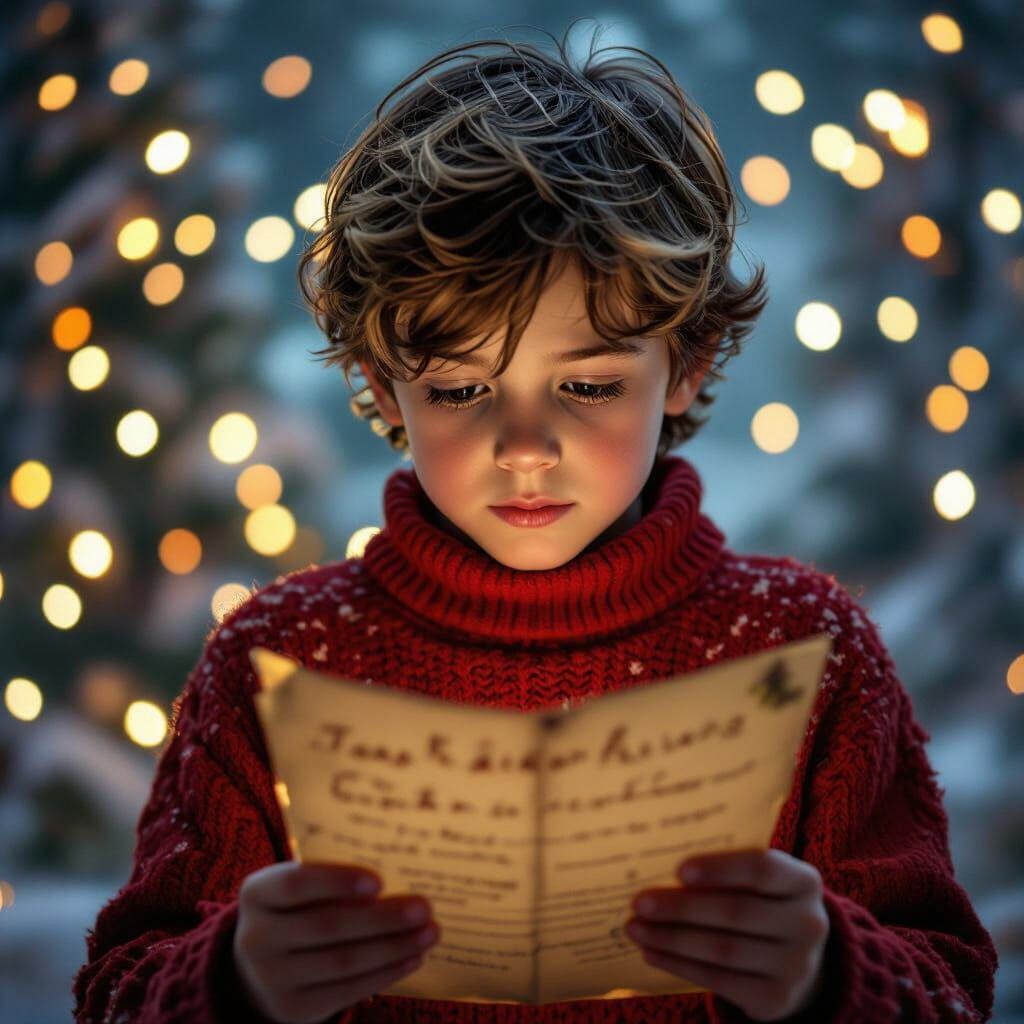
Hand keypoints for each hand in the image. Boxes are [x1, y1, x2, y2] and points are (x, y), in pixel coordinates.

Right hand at [232, 861, 439, 1023]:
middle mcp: (256, 937)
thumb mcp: (301, 889)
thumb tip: (399, 881)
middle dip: (383, 917)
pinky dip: (385, 974)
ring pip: (343, 961)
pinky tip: (412, 958)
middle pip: (328, 925)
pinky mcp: (292, 1009)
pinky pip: (346, 991)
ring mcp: (271, 978)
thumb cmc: (298, 909)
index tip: (379, 881)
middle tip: (424, 907)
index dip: (337, 881)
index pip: (295, 884)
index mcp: (257, 894)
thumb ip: (334, 882)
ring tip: (429, 933)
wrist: (262, 965)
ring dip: (394, 947)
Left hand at [625, 848, 829, 1021]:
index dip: (720, 869)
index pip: (762, 869)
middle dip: (681, 907)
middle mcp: (808, 924)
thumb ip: (725, 873)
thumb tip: (659, 871)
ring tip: (636, 929)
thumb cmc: (762, 902)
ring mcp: (796, 966)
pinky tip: (652, 953)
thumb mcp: (759, 882)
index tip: (679, 870)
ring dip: (672, 939)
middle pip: (735, 912)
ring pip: (722, 950)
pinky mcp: (776, 999)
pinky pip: (719, 979)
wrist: (798, 960)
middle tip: (639, 902)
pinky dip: (679, 965)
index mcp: (804, 882)